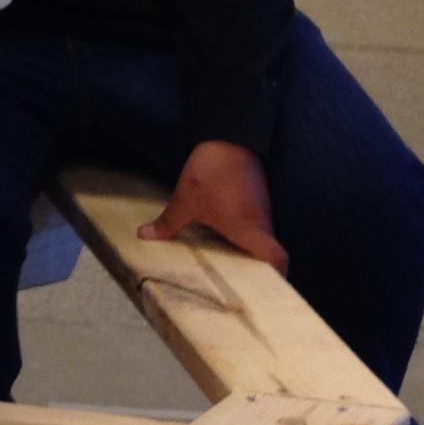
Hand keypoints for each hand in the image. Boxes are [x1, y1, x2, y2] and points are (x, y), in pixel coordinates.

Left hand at [136, 140, 288, 272]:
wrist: (229, 134)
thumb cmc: (212, 171)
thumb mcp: (186, 200)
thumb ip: (168, 222)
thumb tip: (145, 236)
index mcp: (250, 229)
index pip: (278, 259)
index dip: (278, 276)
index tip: (267, 290)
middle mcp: (262, 222)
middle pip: (270, 254)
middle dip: (259, 271)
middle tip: (241, 286)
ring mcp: (261, 209)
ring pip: (262, 238)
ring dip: (250, 252)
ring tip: (230, 268)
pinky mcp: (257, 197)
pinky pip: (255, 224)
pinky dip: (245, 235)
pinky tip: (226, 239)